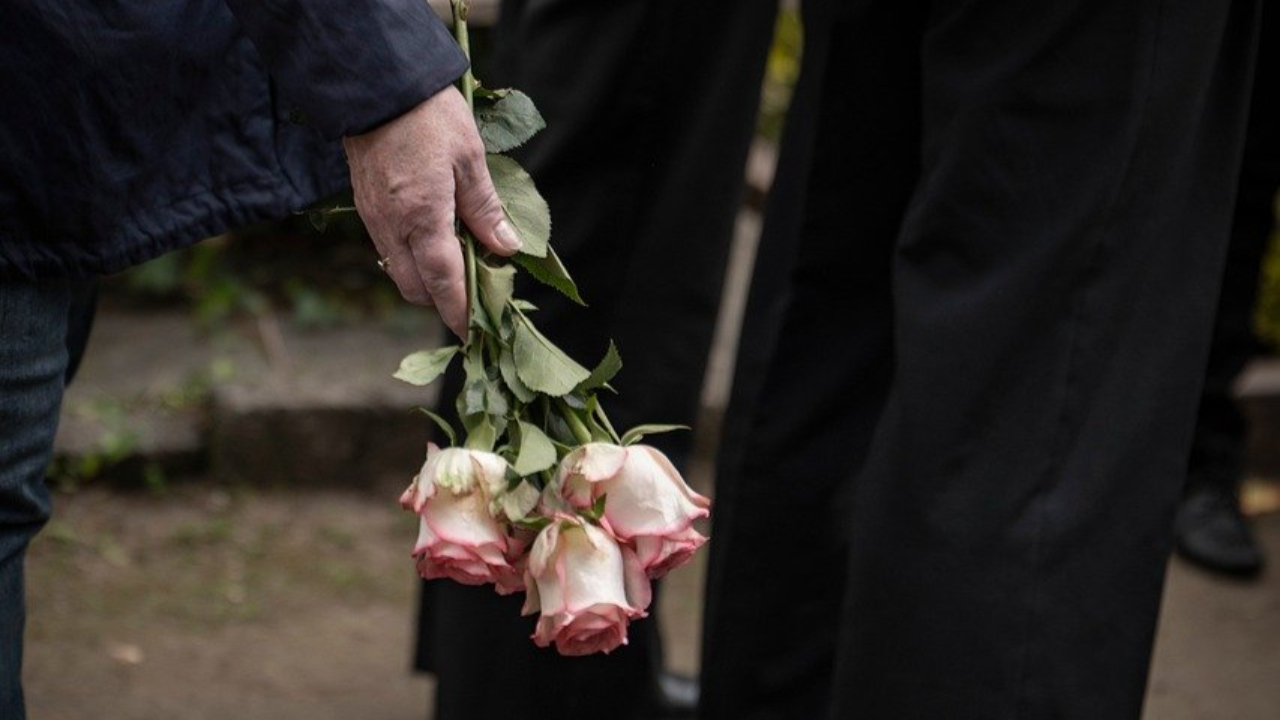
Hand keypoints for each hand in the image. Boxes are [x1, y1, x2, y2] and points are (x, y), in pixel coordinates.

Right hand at [343, 86, 520, 336]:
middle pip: (415, 288)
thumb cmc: (428, 116)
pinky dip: (410, 257)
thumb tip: (505, 249)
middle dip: (443, 300)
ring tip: (458, 266)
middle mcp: (392, 226)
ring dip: (425, 280)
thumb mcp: (469, 159)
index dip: (459, 312)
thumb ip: (485, 209)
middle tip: (475, 294)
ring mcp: (373, 218)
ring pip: (398, 271)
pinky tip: (432, 240)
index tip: (474, 334)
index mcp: (423, 218)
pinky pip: (387, 248)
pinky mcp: (364, 206)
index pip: (443, 282)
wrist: (375, 84)